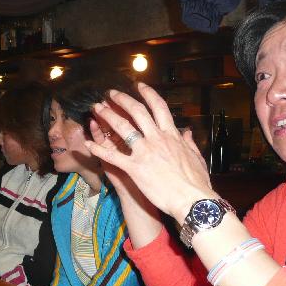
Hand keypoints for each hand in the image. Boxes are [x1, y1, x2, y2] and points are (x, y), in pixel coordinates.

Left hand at [86, 83, 216, 222]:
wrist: (192, 200)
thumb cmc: (197, 183)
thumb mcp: (197, 158)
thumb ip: (189, 143)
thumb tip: (187, 133)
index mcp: (171, 135)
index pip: (158, 107)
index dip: (148, 94)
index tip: (139, 86)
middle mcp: (157, 139)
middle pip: (137, 111)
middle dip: (122, 99)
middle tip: (110, 93)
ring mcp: (144, 152)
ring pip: (122, 128)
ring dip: (107, 116)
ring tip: (96, 109)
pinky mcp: (134, 168)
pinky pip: (112, 156)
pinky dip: (98, 149)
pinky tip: (87, 144)